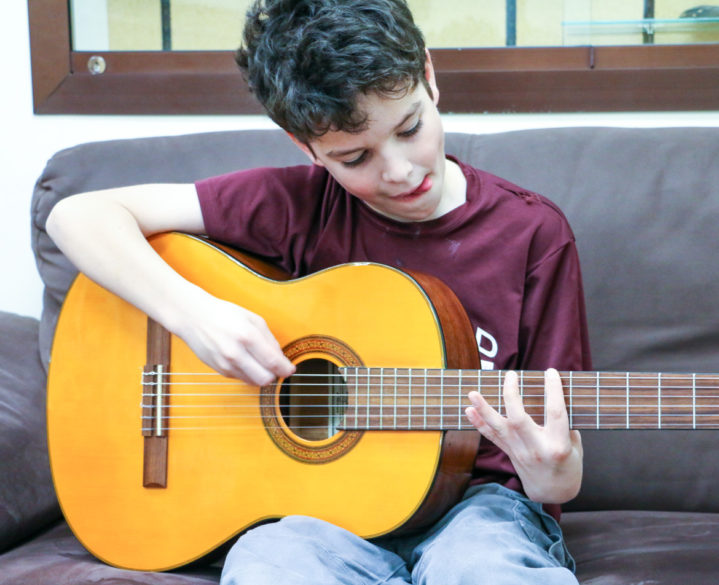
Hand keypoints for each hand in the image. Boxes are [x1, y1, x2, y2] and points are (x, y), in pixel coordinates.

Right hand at [172, 290, 295, 385]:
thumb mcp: (253, 319)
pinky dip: (249, 373)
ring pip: (253, 382)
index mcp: (247, 336)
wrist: (193, 317)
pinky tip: (246, 360)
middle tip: (276, 367)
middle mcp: (235, 353)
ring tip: (259, 360)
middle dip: (274, 375)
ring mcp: (225, 364)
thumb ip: (270, 340)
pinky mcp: (219, 370)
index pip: (273, 362)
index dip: (285, 369)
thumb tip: (281, 359)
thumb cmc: (225, 315)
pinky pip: (242, 378)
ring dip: (261, 375)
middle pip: (265, 379)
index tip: (290, 369)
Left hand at [465, 368, 582, 503]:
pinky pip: (492, 437)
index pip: (555, 413)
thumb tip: (553, 396)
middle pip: (519, 419)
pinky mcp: (509, 453)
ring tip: (472, 393)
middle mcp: (535, 449)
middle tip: (510, 375)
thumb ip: (563, 424)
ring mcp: (519, 452)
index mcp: (557, 446)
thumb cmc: (568, 465)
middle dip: (511, 395)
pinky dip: (479, 423)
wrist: (554, 492)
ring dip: (484, 410)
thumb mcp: (575, 445)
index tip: (550, 372)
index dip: (553, 391)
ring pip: (499, 429)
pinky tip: (469, 410)